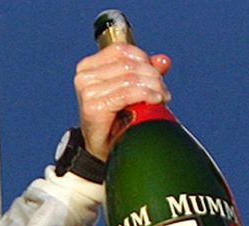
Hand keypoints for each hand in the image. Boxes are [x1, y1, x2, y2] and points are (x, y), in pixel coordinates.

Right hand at [74, 44, 171, 160]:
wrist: (105, 151)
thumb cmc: (117, 121)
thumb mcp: (132, 91)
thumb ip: (146, 73)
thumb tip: (164, 60)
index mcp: (89, 66)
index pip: (123, 51)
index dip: (146, 61)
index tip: (159, 78)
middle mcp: (84, 75)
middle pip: (129, 65)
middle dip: (153, 77)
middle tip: (164, 93)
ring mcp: (87, 90)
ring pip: (131, 78)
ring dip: (153, 88)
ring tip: (162, 99)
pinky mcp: (93, 106)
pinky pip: (127, 94)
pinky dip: (146, 95)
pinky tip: (155, 101)